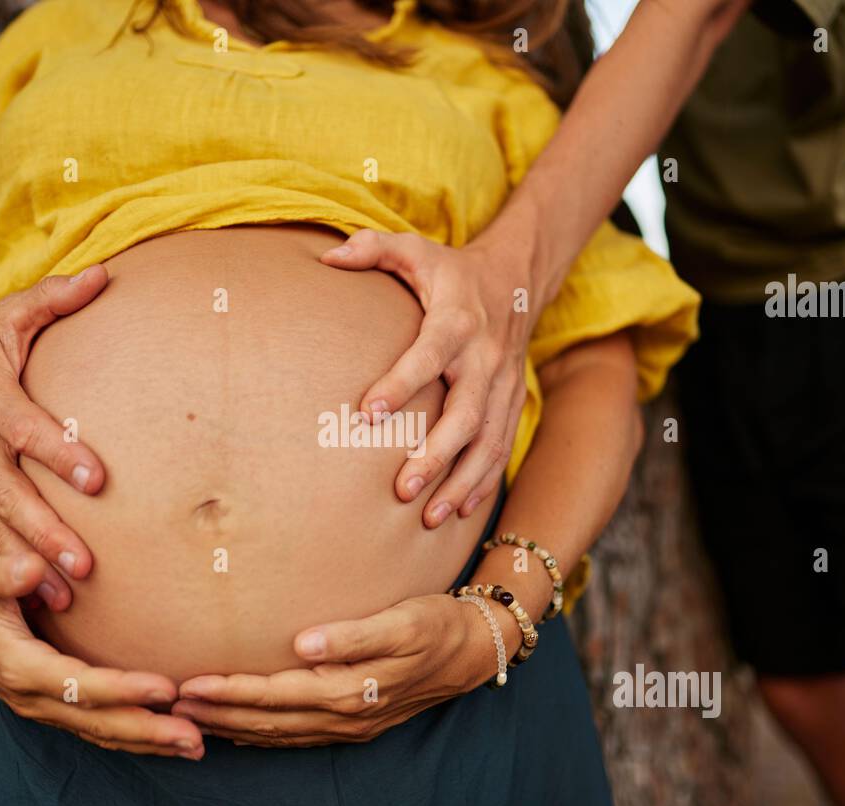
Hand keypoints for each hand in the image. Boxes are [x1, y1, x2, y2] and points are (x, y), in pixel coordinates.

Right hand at [0, 267, 110, 609]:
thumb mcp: (8, 314)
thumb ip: (55, 297)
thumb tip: (104, 275)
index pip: (25, 427)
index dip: (59, 451)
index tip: (96, 478)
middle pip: (8, 494)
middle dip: (45, 532)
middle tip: (85, 564)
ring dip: (29, 566)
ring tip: (67, 598)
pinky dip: (9, 577)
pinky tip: (42, 605)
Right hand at [0, 552, 203, 758]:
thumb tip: (30, 567)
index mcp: (19, 668)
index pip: (79, 686)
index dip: (123, 689)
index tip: (166, 688)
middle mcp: (34, 698)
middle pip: (98, 722)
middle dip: (148, 732)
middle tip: (196, 738)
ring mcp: (46, 707)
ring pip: (103, 733)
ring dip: (150, 742)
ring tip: (197, 746)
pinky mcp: (57, 707)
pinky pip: (101, 728)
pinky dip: (137, 736)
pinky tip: (171, 738)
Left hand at [172, 595, 497, 746]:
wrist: (474, 649)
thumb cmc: (436, 624)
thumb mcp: (402, 621)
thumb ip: (352, 634)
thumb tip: (303, 644)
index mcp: (351, 689)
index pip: (275, 693)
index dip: (230, 691)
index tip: (190, 684)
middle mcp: (345, 715)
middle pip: (268, 720)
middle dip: (218, 714)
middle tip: (170, 706)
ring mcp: (349, 724)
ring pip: (278, 733)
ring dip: (233, 728)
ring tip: (191, 719)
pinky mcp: (354, 722)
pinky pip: (297, 736)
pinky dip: (264, 736)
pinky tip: (241, 732)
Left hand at [321, 232, 533, 527]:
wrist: (519, 277)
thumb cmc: (451, 270)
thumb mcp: (415, 248)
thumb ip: (372, 248)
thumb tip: (326, 257)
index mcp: (457, 320)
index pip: (429, 354)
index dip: (401, 382)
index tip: (368, 412)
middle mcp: (486, 357)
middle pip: (466, 413)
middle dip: (436, 455)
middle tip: (402, 489)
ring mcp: (504, 384)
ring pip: (489, 442)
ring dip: (462, 483)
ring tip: (429, 517)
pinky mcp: (512, 402)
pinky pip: (502, 448)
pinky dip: (483, 482)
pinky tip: (459, 512)